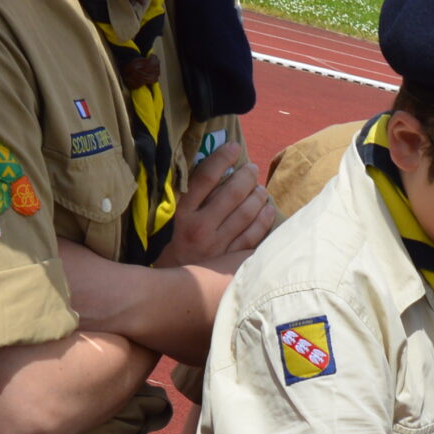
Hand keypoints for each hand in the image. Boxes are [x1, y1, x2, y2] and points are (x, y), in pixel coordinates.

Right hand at [161, 140, 274, 265]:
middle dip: (247, 176)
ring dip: (258, 196)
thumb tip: (211, 172)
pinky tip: (268, 210)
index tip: (233, 147)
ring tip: (261, 189)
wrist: (167, 286)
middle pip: (232, 193)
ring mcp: (217, 246)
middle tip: (252, 169)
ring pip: (247, 213)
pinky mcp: (228, 261)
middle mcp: (200, 228)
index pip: (205, 177)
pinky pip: (253, 236)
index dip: (222, 158)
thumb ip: (186, 198)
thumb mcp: (167, 221)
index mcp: (181, 213)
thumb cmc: (165, 248)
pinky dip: (264, 220)